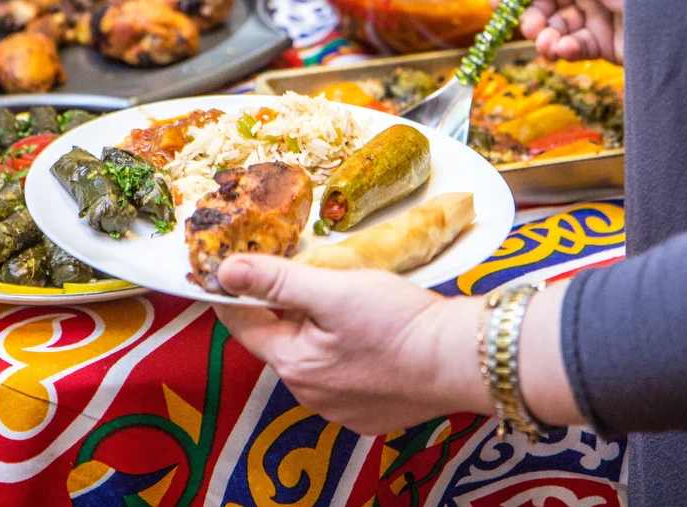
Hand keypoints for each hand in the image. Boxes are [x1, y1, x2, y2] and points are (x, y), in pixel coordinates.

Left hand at [212, 255, 490, 435]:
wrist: (460, 360)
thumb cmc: (398, 322)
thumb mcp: (333, 289)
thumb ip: (277, 280)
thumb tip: (226, 272)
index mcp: (293, 363)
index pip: (245, 326)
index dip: (235, 296)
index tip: (230, 274)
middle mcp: (310, 395)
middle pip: (283, 343)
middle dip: (288, 312)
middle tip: (309, 279)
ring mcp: (341, 411)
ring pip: (315, 362)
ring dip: (320, 336)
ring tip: (348, 308)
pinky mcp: (371, 415)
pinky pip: (344, 380)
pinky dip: (348, 357)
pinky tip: (372, 339)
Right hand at [491, 0, 632, 62]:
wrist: (686, 18)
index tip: (498, 2)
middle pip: (545, 2)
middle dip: (532, 16)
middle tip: (528, 27)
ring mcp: (596, 16)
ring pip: (555, 27)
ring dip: (546, 36)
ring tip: (548, 43)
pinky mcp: (603, 44)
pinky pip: (572, 46)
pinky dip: (564, 49)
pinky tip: (566, 49)